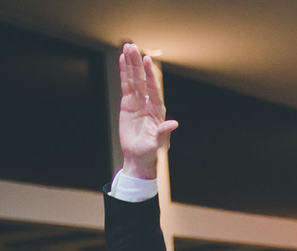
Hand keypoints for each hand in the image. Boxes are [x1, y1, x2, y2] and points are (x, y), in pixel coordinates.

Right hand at [118, 43, 178, 179]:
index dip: (150, 75)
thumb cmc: (150, 151)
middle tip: (133, 47)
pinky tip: (122, 61)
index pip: (154, 89)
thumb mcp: (157, 144)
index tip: (147, 61)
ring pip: (133, 80)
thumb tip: (174, 123)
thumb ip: (164, 132)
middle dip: (138, 64)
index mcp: (157, 110)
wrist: (138, 157)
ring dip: (130, 64)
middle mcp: (148, 103)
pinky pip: (126, 86)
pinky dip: (124, 73)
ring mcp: (138, 102)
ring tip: (127, 48)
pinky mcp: (128, 104)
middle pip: (142, 80)